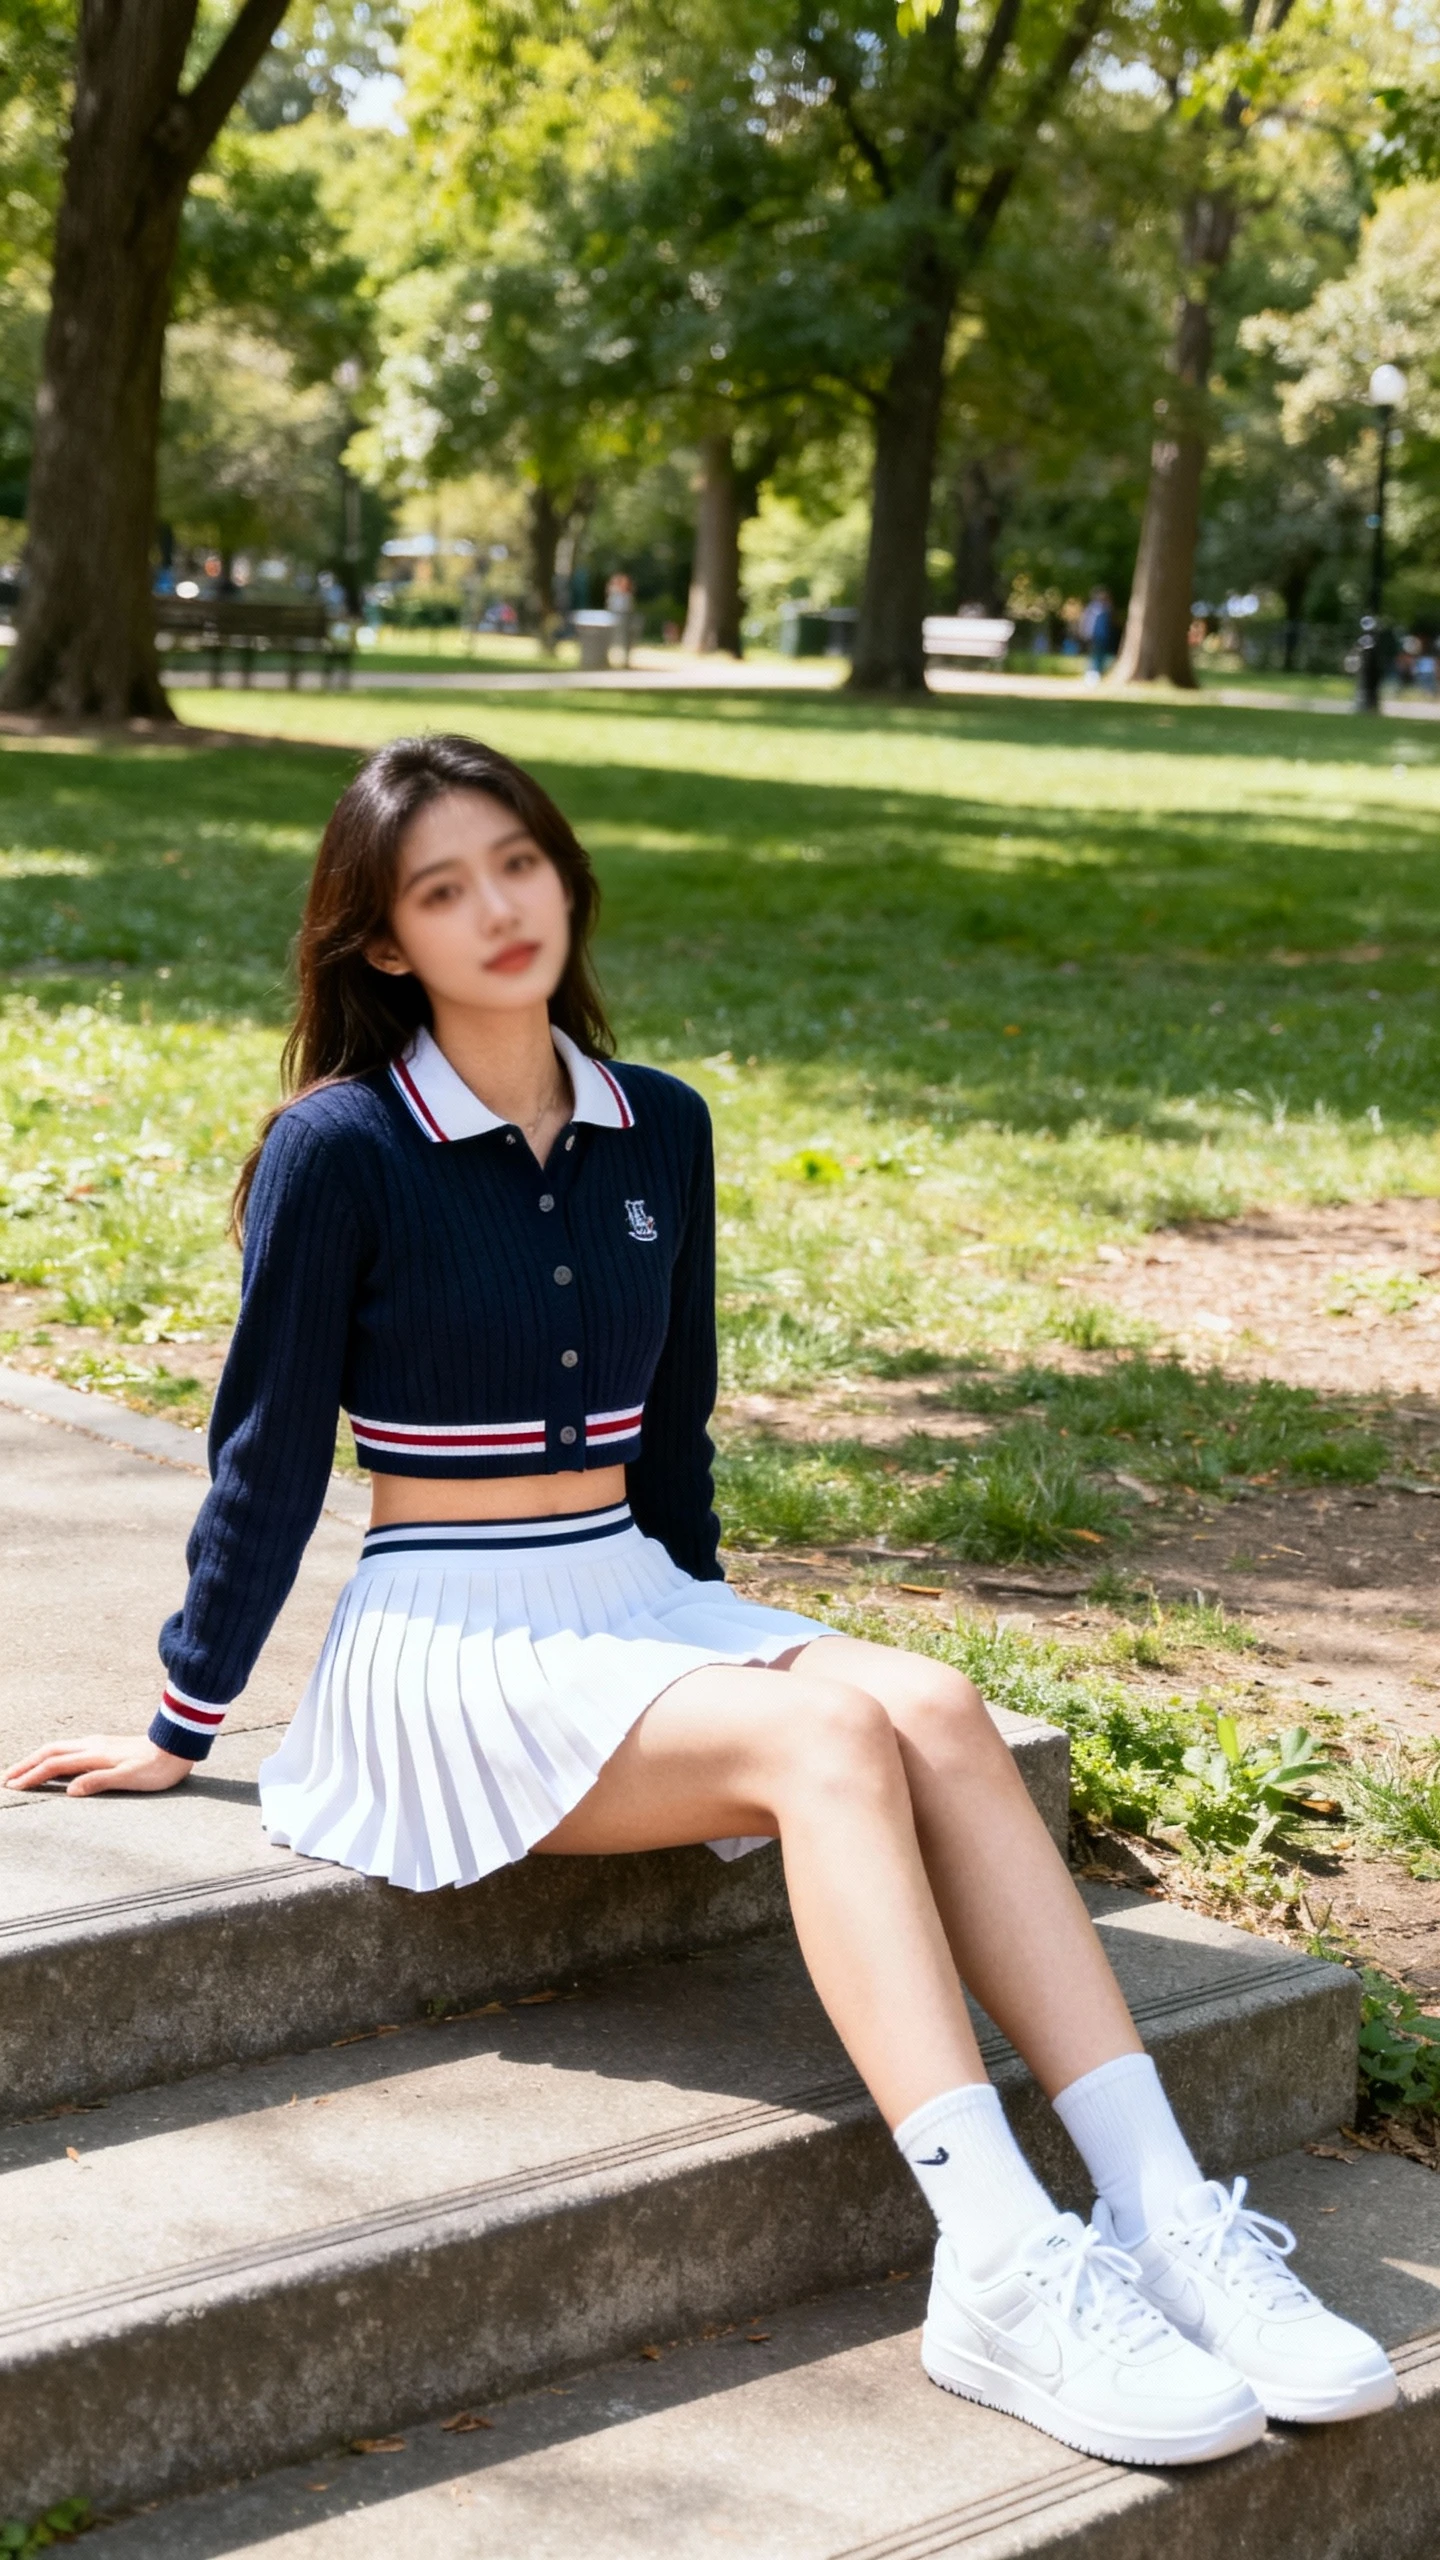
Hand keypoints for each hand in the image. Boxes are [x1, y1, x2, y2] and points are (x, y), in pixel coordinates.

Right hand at [3, 1734, 193, 1795]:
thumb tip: (69, 1790)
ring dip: (37, 1758)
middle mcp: (93, 1745)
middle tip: (6, 1778)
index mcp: (95, 1754)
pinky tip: (53, 1762)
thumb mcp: (130, 1778)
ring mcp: (98, 1743)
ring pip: (59, 1747)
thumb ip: (99, 1782)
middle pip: (50, 1751)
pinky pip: (69, 1748)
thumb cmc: (157, 1767)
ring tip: (23, 1770)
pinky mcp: (105, 1745)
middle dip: (26, 1764)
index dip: (32, 1775)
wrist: (178, 1746)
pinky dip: (52, 1755)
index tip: (13, 1787)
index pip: (54, 1764)